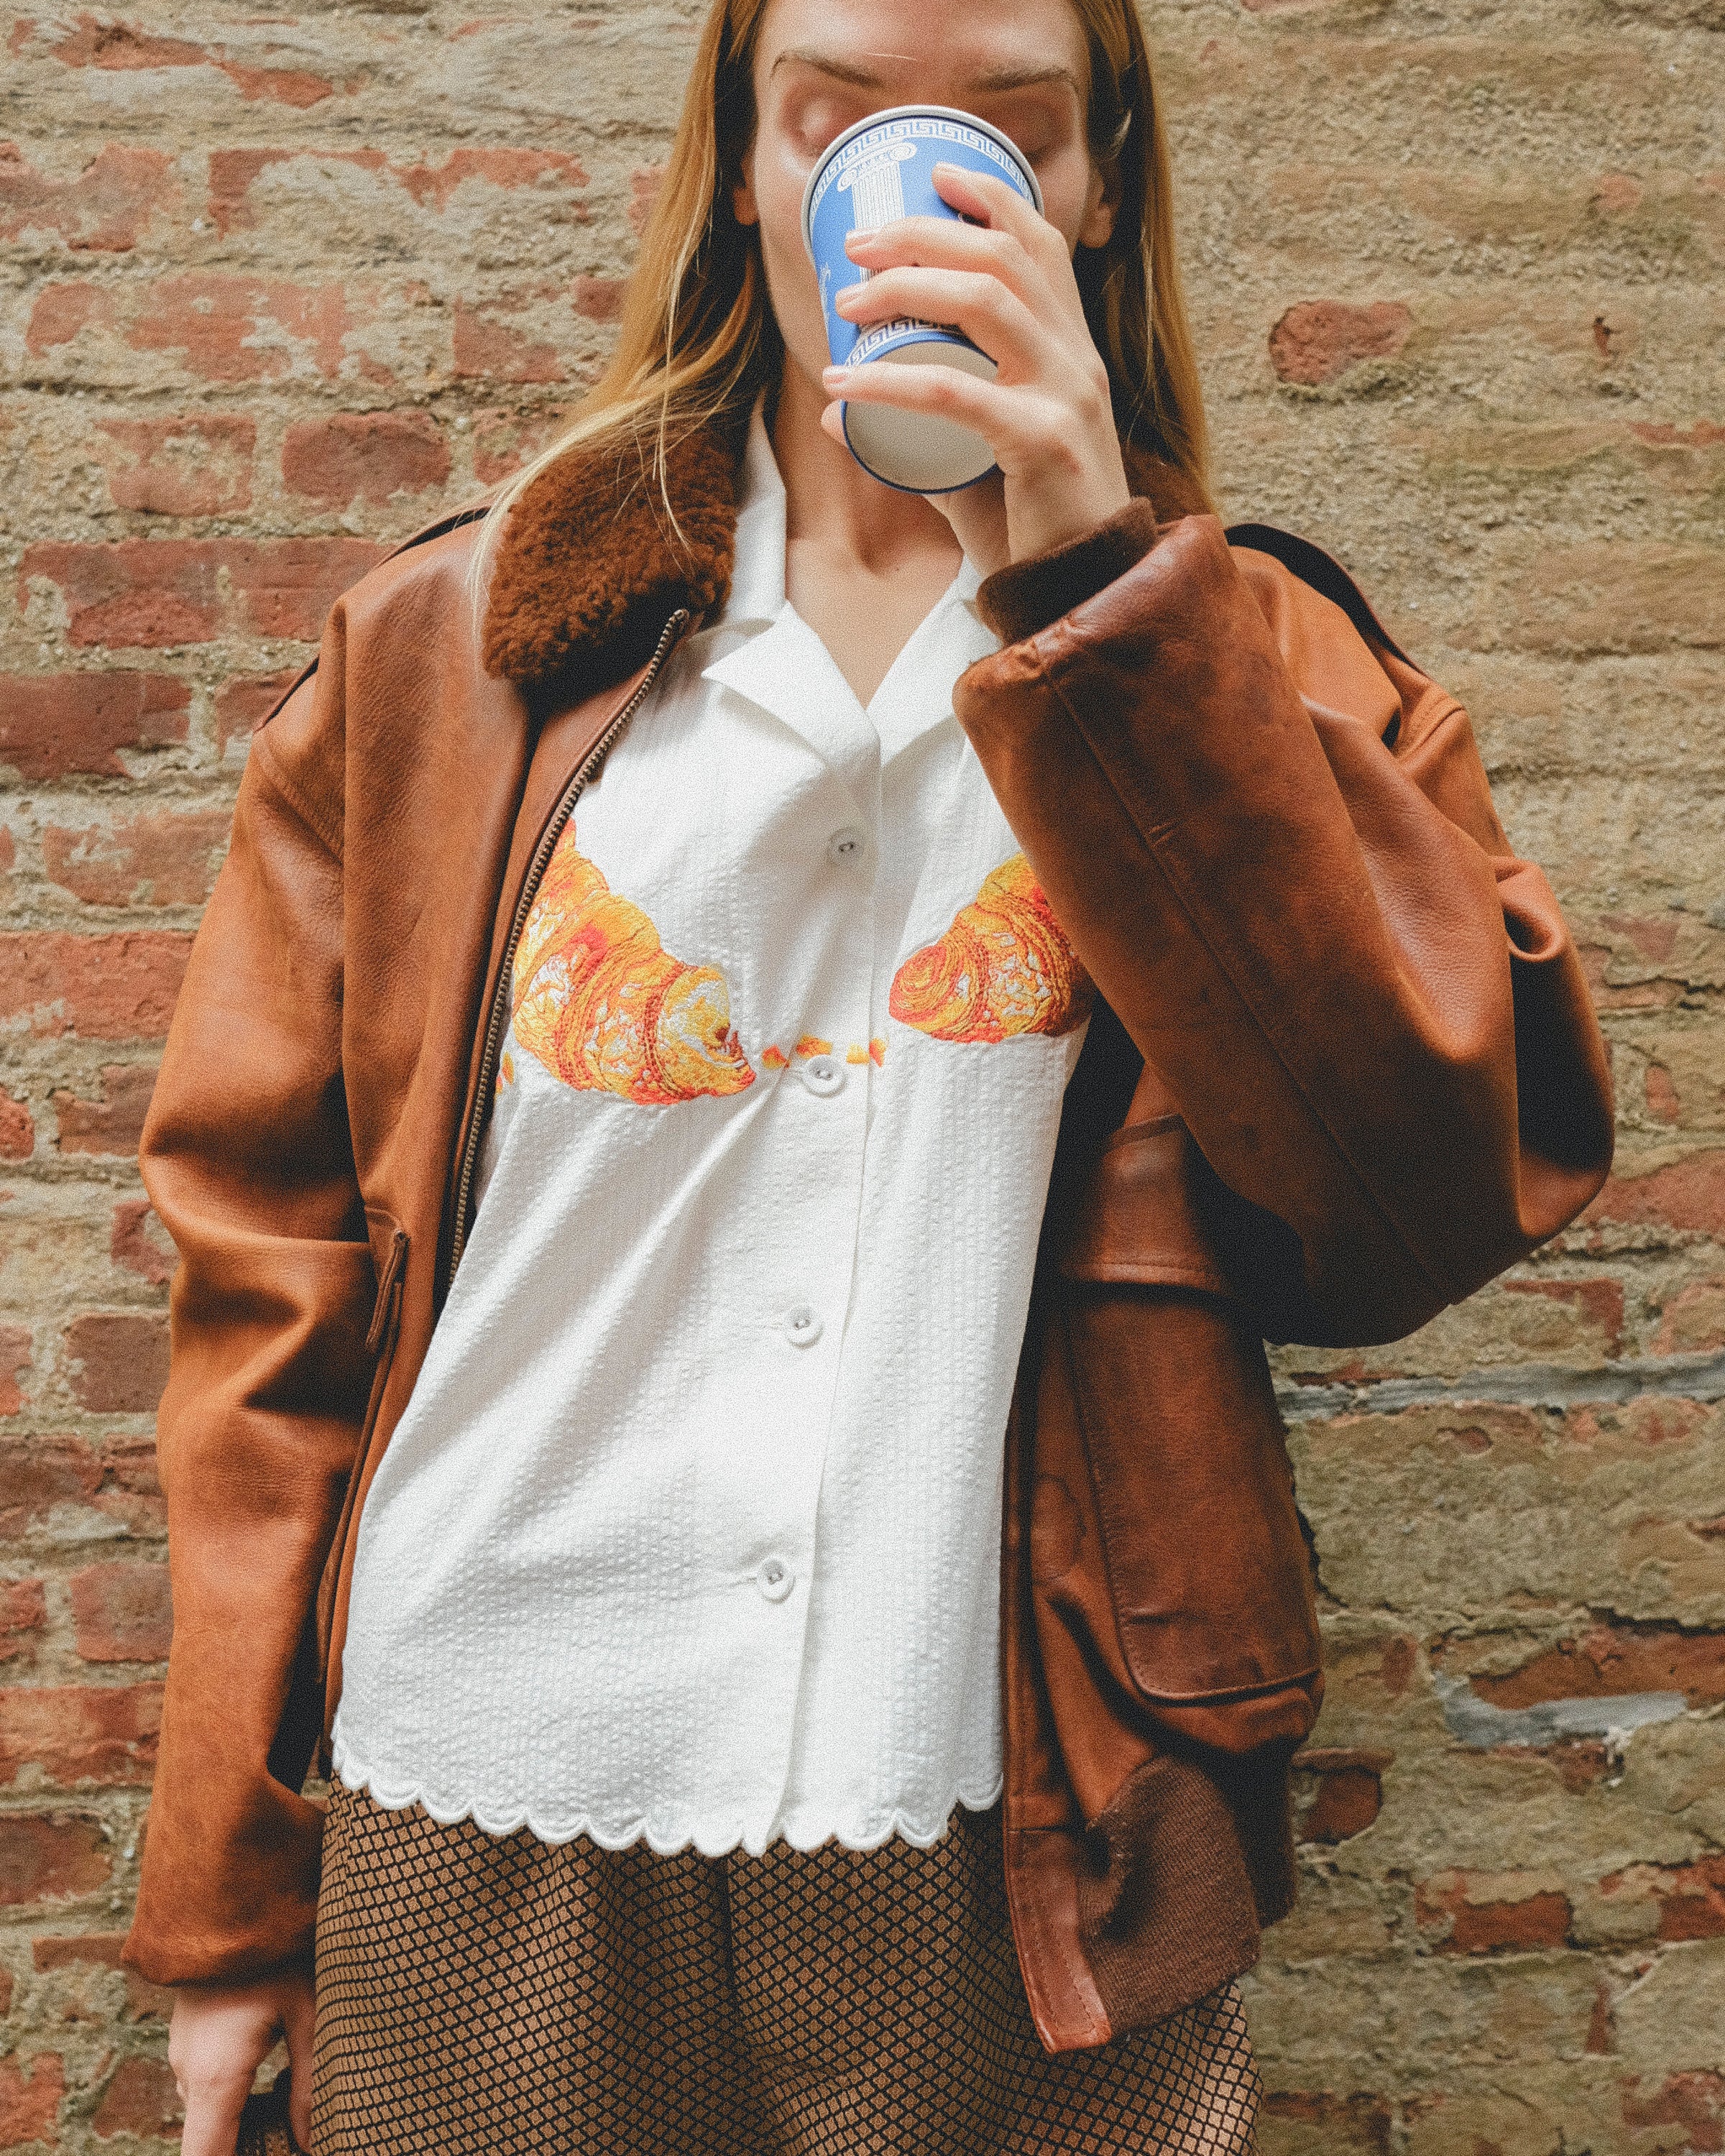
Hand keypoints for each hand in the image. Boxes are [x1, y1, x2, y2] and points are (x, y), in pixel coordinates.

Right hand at [171, 1964, 314, 2155]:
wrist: (228, 1892)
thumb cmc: (275, 1948)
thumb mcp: (310, 2011)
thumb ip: (310, 2081)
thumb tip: (311, 2141)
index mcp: (217, 2077)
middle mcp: (189, 2073)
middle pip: (209, 2141)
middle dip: (246, 2146)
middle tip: (290, 2134)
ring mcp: (182, 2054)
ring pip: (209, 2111)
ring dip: (240, 2120)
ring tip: (288, 2102)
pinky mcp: (187, 2038)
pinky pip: (205, 2084)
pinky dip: (232, 2095)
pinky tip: (272, 2069)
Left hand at [820, 161, 1129, 576]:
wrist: (1081, 593)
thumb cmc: (1030, 527)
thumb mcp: (974, 465)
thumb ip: (919, 437)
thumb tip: (839, 415)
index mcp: (1073, 351)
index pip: (1041, 246)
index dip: (991, 198)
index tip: (937, 174)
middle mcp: (1078, 360)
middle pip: (1003, 257)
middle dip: (923, 233)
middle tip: (857, 246)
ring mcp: (1066, 396)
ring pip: (986, 302)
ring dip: (906, 286)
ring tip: (847, 302)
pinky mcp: (1043, 442)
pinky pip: (956, 393)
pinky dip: (890, 384)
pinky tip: (846, 385)